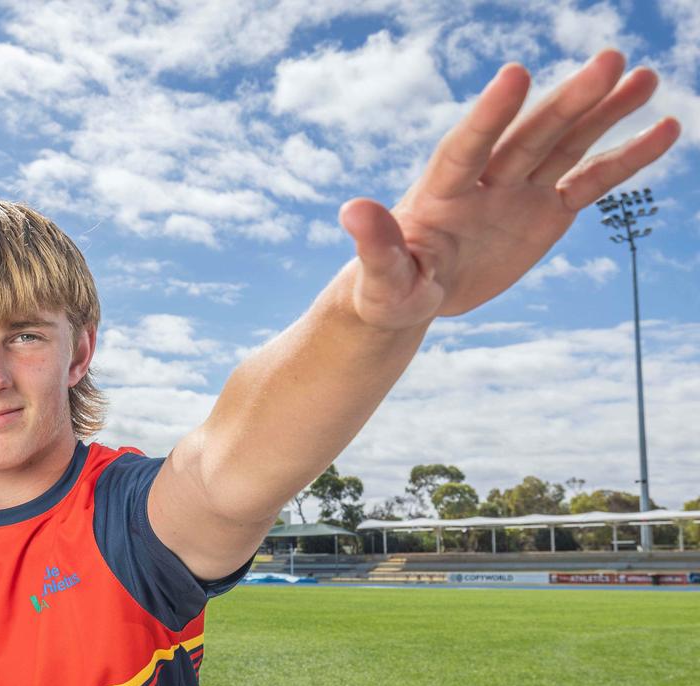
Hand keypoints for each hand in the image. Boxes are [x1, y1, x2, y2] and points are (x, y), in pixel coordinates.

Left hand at [339, 49, 680, 330]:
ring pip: (564, 145)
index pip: (466, 147)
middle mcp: (483, 181)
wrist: (409, 295)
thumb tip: (352, 210)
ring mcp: (517, 192)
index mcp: (439, 193)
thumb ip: (375, 246)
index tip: (515, 74)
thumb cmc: (387, 289)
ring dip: (603, 113)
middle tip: (608, 60)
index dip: (490, 114)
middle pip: (528, 136)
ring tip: (645, 76)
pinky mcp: (544, 211)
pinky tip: (663, 129)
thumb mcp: (380, 280)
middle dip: (566, 101)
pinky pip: (590, 180)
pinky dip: (625, 158)